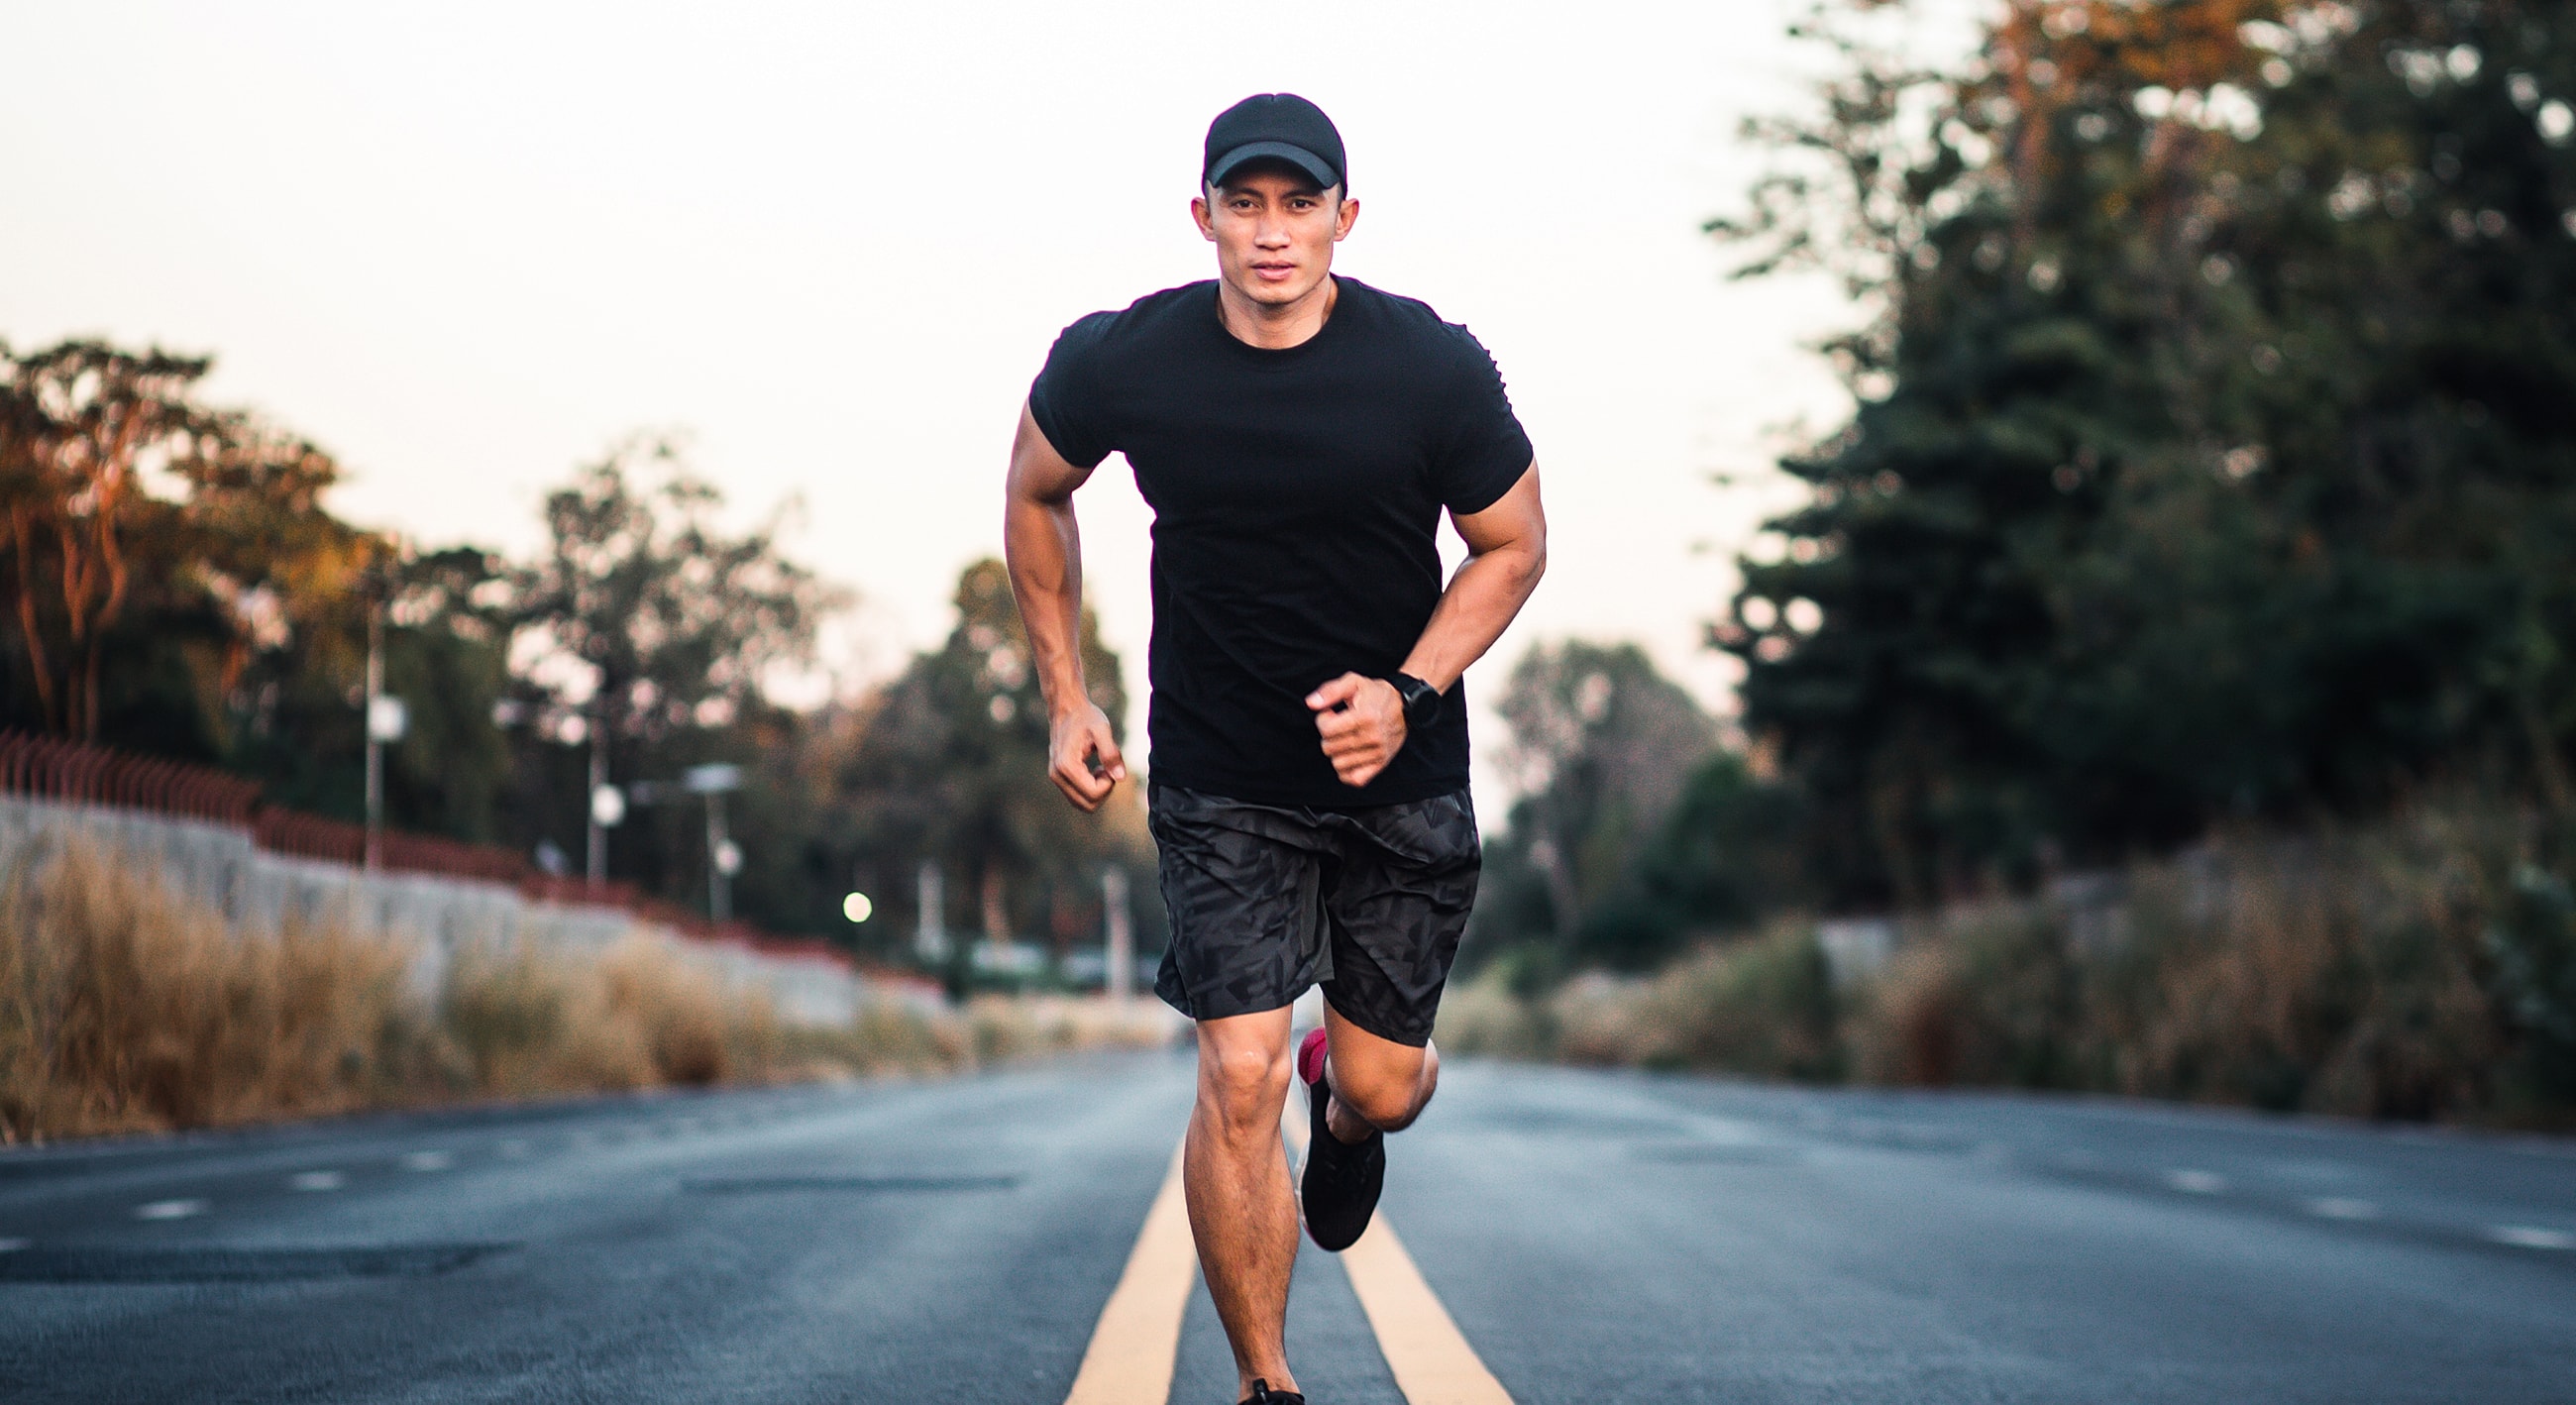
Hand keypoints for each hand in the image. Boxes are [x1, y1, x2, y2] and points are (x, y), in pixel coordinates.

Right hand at [1048, 702, 1126, 811]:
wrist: (1067, 709)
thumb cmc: (1086, 717)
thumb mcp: (1102, 730)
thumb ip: (1111, 753)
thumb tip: (1120, 777)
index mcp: (1066, 766)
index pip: (1093, 794)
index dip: (1109, 784)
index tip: (1110, 765)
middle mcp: (1057, 775)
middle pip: (1087, 805)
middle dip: (1103, 791)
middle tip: (1108, 768)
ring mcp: (1056, 778)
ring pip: (1082, 804)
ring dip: (1097, 791)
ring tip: (1101, 768)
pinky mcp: (1059, 778)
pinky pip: (1078, 797)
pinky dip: (1090, 790)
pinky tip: (1094, 771)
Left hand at [1307, 673, 1407, 788]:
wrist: (1405, 705)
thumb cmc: (1375, 693)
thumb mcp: (1353, 682)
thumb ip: (1330, 691)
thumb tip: (1311, 703)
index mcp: (1365, 716)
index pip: (1327, 730)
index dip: (1322, 720)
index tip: (1330, 714)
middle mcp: (1373, 737)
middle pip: (1329, 748)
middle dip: (1328, 736)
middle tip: (1339, 726)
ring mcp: (1378, 753)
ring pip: (1338, 764)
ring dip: (1336, 752)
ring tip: (1345, 738)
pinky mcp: (1381, 765)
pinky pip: (1355, 779)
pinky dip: (1346, 771)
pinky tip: (1348, 755)